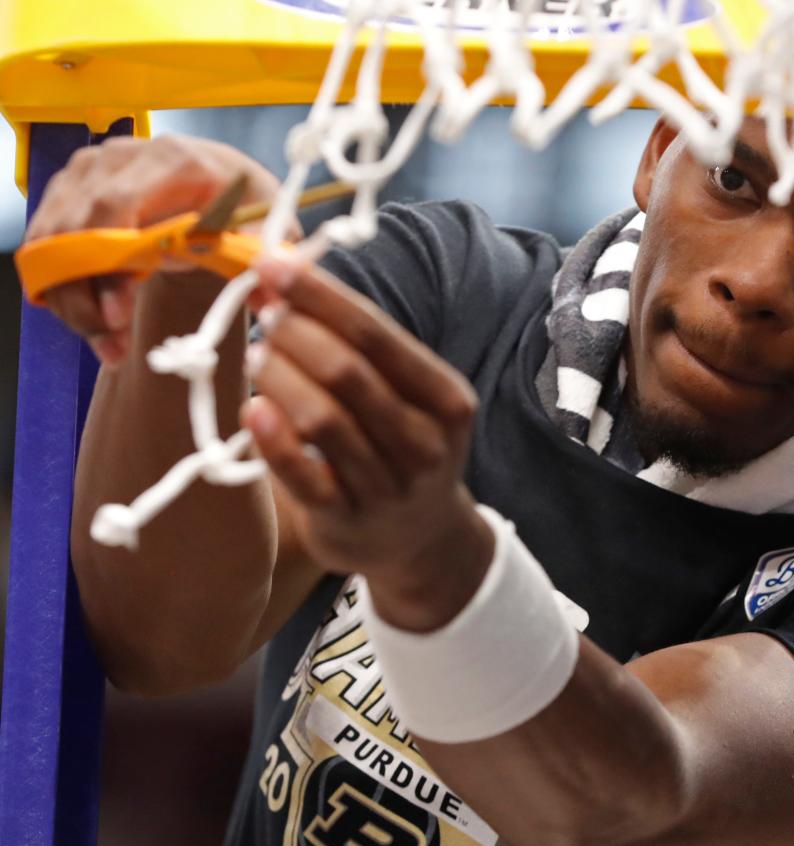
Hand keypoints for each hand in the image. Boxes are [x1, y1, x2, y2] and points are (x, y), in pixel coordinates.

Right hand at [23, 135, 280, 365]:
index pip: (117, 204)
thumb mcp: (272, 229)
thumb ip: (269, 258)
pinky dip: (64, 291)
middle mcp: (121, 157)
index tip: (118, 312)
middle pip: (76, 226)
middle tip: (111, 337)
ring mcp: (88, 173)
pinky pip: (48, 248)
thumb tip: (268, 296)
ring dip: (74, 299)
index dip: (109, 261)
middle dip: (86, 290)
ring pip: (53, 241)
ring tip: (110, 343)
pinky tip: (98, 328)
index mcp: (173, 160)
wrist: (221, 186)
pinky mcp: (70, 194)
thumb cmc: (246, 207)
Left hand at [244, 254, 494, 628]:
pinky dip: (272, 438)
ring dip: (279, 376)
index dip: (320, 296)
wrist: (420, 538)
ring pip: (323, 418)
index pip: (378, 335)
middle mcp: (425, 444)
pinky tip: (252, 408)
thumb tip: (283, 280)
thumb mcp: (409, 397)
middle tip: (264, 312)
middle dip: (295, 331)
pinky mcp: (347, 522)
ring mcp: (388, 488)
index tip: (273, 265)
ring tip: (257, 355)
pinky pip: (301, 475)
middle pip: (348, 372)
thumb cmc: (402, 447)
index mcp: (446, 400)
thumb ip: (360, 348)